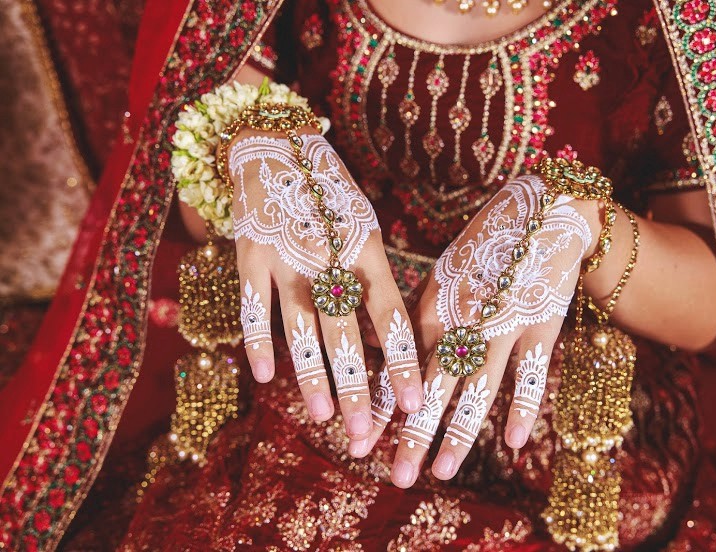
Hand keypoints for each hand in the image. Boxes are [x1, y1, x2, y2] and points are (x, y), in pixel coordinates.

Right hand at [230, 129, 422, 441]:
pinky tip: (264, 377)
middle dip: (356, 388)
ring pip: (299, 329)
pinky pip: (252, 307)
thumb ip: (370, 278)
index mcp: (366, 248)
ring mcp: (286, 256)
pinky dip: (257, 342)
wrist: (273, 142)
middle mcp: (329, 255)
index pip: (389, 316)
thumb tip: (381, 338)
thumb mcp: (362, 225)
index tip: (413, 403)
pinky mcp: (249, 254)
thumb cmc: (328, 192)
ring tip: (321, 418)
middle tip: (365, 434)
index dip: (401, 362)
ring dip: (311, 376)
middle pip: (344, 333)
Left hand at [363, 174, 598, 486]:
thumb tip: (394, 357)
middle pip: (434, 387)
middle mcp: (462, 320)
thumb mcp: (444, 276)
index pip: (400, 368)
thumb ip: (425, 318)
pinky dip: (524, 407)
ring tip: (442, 471)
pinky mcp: (540, 325)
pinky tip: (515, 441)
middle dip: (413, 434)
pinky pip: (532, 374)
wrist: (543, 212)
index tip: (360, 442)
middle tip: (397, 477)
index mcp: (432, 307)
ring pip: (477, 388)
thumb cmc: (486, 246)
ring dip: (459, 433)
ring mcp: (502, 324)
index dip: (381, 407)